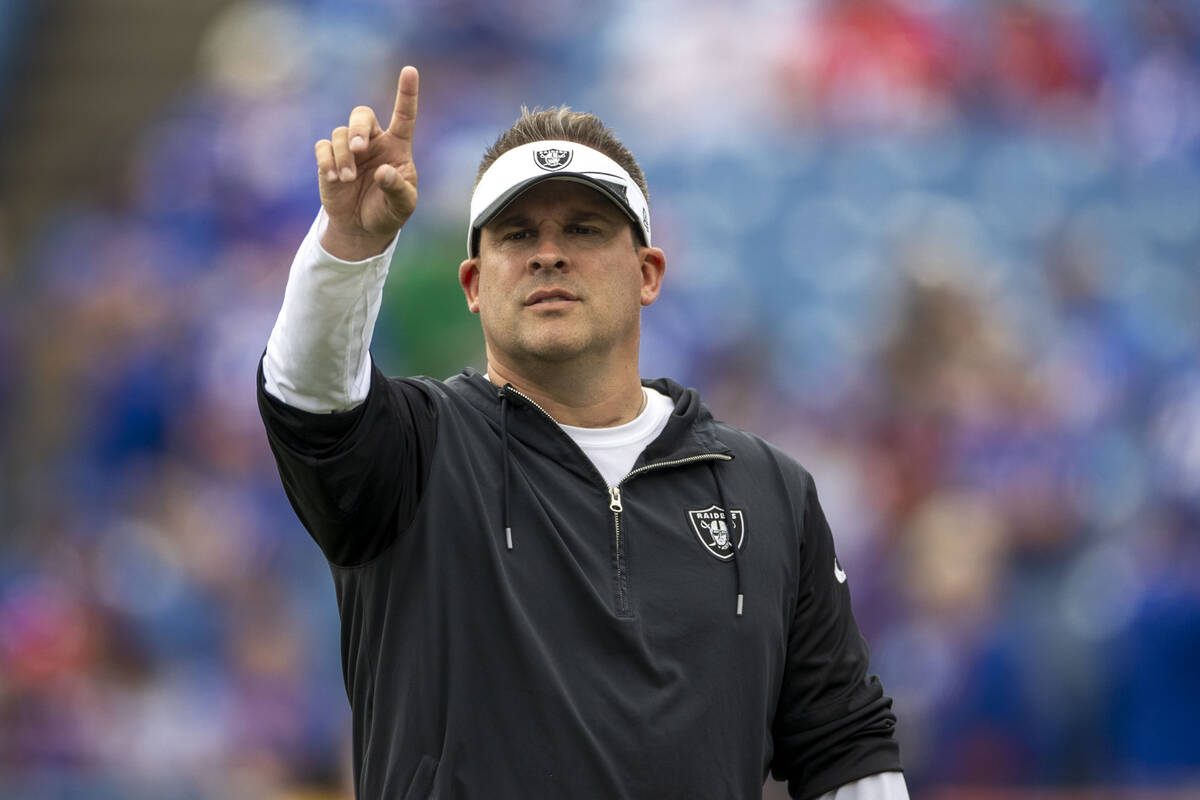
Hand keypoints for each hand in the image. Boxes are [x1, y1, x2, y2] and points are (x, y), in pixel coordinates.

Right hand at [315, 66, 418, 259]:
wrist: (362, 228)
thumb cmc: (388, 212)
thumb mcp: (402, 206)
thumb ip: (397, 189)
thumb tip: (382, 172)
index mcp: (397, 147)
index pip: (403, 116)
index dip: (407, 93)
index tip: (410, 70)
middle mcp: (373, 142)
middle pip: (362, 115)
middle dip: (358, 128)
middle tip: (359, 148)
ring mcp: (349, 149)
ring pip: (340, 134)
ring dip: (343, 156)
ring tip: (347, 179)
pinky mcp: (329, 159)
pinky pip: (323, 148)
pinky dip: (326, 161)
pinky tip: (334, 179)